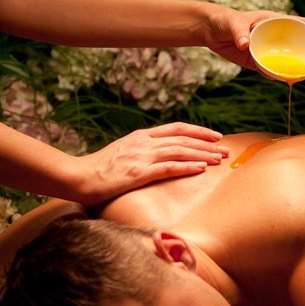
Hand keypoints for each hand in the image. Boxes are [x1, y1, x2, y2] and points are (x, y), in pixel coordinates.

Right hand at [75, 122, 229, 204]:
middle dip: (207, 143)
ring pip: (180, 151)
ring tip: (220, 159)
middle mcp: (144, 143)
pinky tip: (201, 168)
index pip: (176, 128)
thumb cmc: (99, 170)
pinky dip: (187, 167)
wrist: (78, 176)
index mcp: (141, 136)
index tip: (215, 136)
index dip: (198, 131)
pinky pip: (168, 168)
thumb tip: (160, 155)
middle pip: (183, 139)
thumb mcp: (122, 153)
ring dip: (203, 154)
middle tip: (226, 149)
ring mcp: (141, 157)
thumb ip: (141, 151)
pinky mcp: (138, 173)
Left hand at [203, 10, 304, 71]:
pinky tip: (284, 81)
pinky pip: (270, 70)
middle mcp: (274, 35)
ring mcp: (266, 49)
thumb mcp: (232, 23)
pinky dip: (277, 76)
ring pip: (286, 59)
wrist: (211, 31)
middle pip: (298, 44)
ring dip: (296, 68)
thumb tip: (245, 44)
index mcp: (273, 21)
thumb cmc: (224, 20)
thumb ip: (239, 32)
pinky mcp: (256, 61)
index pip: (299, 24)